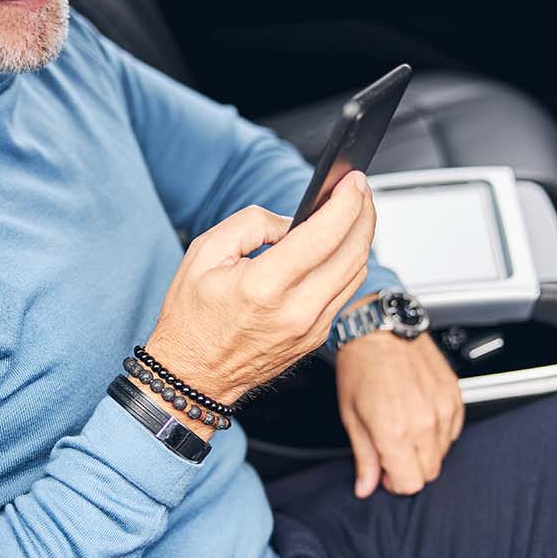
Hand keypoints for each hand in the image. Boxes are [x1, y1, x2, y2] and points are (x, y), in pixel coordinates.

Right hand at [146, 171, 376, 406]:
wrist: (194, 376)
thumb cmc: (193, 318)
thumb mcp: (205, 253)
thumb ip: (251, 224)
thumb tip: (291, 220)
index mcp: (264, 287)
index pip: (324, 235)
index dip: (346, 203)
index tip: (353, 181)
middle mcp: (295, 311)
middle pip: (352, 253)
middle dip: (363, 213)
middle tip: (359, 190)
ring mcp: (310, 329)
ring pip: (355, 273)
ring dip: (361, 237)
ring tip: (353, 212)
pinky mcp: (316, 338)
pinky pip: (344, 293)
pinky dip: (348, 263)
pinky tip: (340, 246)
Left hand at [336, 315, 464, 496]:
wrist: (379, 328)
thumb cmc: (360, 366)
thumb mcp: (351, 417)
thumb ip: (365, 458)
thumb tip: (365, 487)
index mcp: (395, 432)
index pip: (409, 484)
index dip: (395, 482)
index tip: (385, 471)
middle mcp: (423, 422)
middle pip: (428, 472)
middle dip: (409, 468)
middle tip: (391, 449)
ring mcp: (443, 408)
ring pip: (443, 453)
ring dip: (424, 449)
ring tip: (404, 426)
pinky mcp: (454, 395)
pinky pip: (453, 430)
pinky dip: (439, 431)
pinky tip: (419, 415)